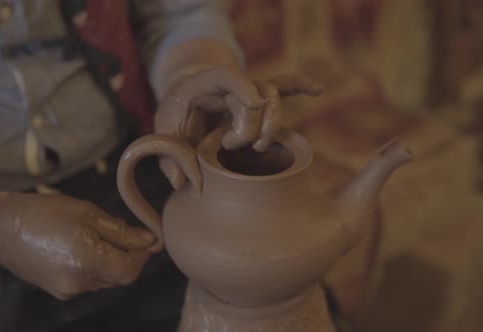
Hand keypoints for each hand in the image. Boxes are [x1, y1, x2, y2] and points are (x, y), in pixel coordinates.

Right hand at [0, 192, 153, 299]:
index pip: (130, 271)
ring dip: (110, 260)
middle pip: (119, 276)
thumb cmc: (44, 213)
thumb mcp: (88, 213)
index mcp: (85, 262)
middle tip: (122, 231)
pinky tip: (82, 245)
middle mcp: (77, 283)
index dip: (142, 256)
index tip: (145, 238)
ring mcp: (66, 290)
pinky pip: (88, 280)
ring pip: (104, 279)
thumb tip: (150, 241)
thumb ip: (121, 231)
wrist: (0, 228)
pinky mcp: (58, 290)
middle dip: (127, 255)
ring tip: (96, 235)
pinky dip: (94, 265)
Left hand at [154, 65, 323, 188]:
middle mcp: (230, 84)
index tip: (252, 105)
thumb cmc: (175, 119)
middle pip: (256, 95)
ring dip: (272, 124)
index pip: (227, 75)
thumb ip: (169, 159)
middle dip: (250, 126)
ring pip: (273, 97)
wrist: (184, 102)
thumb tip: (185, 183)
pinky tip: (319, 89)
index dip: (243, 87)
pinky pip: (284, 88)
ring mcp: (247, 90)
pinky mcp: (259, 100)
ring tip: (259, 147)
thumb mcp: (163, 136)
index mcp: (202, 85)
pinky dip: (301, 86)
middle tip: (231, 146)